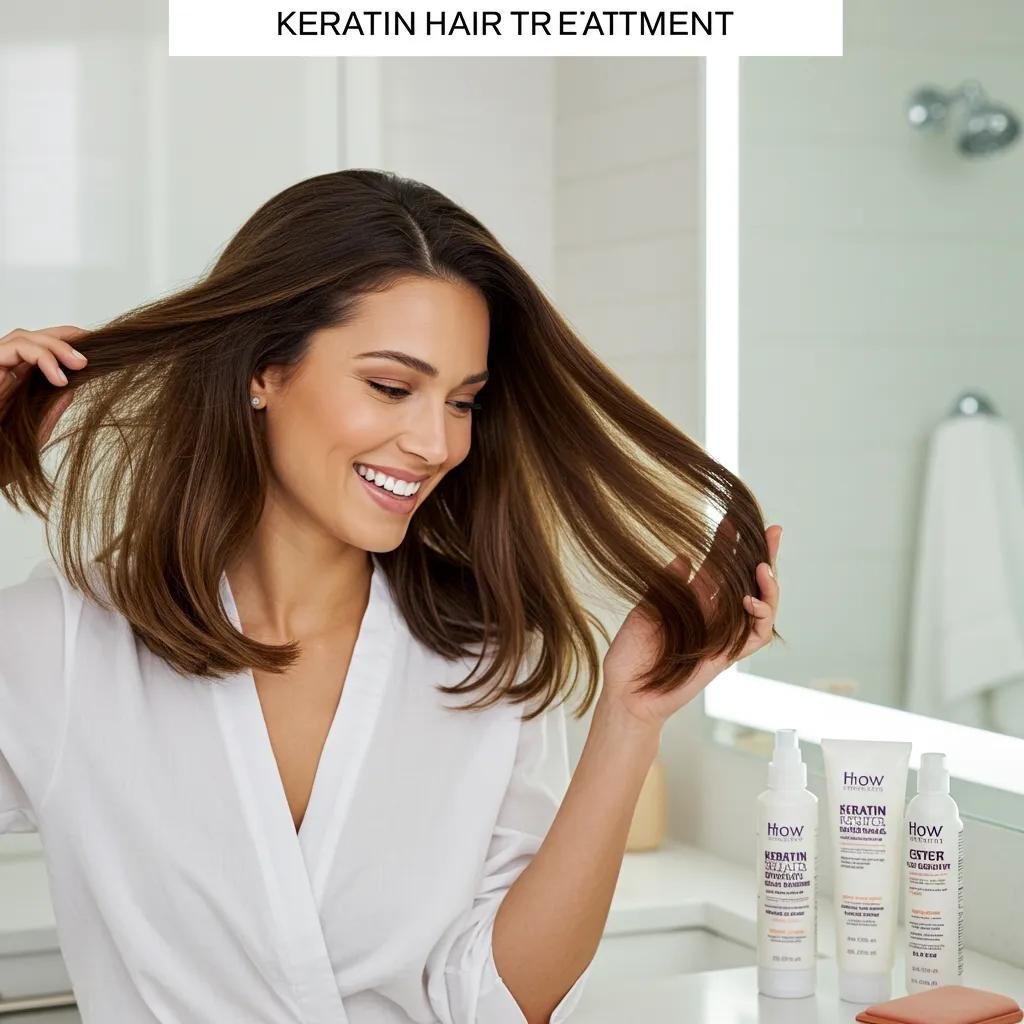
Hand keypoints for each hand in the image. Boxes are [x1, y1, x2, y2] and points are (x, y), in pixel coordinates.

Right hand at [0, 325, 88, 461]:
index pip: (41, 350)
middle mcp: (3, 373)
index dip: (66, 341)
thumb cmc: (3, 461)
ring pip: (23, 338)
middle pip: (33, 337)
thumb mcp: (36, 434)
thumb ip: (50, 410)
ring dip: (55, 346)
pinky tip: (59, 378)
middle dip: (65, 339)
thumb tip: (71, 390)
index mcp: (16, 384)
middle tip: (91, 354)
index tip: (95, 346)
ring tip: (79, 365)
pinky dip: (40, 356)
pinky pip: (12, 348)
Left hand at [600, 521, 782, 731]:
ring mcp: (723, 635)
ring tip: (762, 566)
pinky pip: (756, 636)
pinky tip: (751, 599)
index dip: (730, 542)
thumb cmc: (630, 654)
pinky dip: (761, 616)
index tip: (735, 517)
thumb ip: (668, 584)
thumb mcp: (646, 609)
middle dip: (764, 555)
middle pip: (748, 581)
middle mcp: (714, 615)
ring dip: (769, 585)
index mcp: (694, 600)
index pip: (720, 565)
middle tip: (774, 530)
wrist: (626, 693)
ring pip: (762, 607)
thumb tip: (684, 556)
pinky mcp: (727, 656)